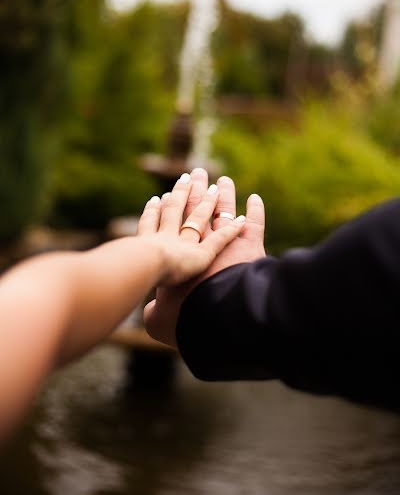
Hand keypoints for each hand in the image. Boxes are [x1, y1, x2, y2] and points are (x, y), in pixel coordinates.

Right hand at [144, 169, 265, 346]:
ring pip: (223, 211)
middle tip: (194, 173)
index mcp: (175, 255)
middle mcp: (198, 243)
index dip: (169, 208)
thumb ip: (155, 313)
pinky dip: (255, 211)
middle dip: (195, 190)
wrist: (207, 314)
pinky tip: (255, 199)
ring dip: (224, 195)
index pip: (172, 224)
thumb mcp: (159, 320)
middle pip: (196, 209)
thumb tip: (152, 313)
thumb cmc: (179, 319)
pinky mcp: (248, 247)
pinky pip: (254, 225)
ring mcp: (223, 242)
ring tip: (223, 180)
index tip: (166, 195)